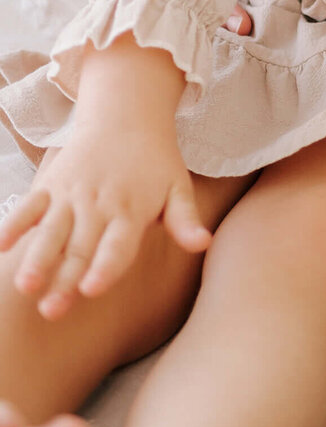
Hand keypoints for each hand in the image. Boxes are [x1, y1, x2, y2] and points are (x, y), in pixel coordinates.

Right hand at [0, 118, 209, 320]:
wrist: (127, 115)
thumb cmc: (156, 161)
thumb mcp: (178, 188)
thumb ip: (185, 220)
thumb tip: (203, 244)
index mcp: (131, 210)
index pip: (118, 245)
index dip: (105, 266)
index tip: (92, 289)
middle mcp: (99, 205)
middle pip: (80, 248)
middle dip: (65, 280)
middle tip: (52, 311)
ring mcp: (71, 195)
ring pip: (51, 231)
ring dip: (37, 258)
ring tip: (25, 285)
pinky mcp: (50, 185)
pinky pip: (29, 206)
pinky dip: (14, 224)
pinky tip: (1, 246)